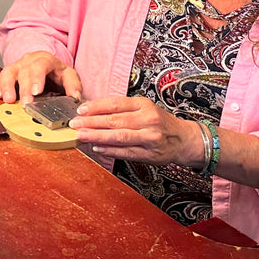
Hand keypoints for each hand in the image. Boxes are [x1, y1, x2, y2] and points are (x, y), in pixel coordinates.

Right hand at [0, 50, 82, 103]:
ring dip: (7, 86)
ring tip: (8, 100)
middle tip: (26, 103)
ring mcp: (17, 66)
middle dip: (23, 88)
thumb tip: (75, 98)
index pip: (40, 65)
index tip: (36, 92)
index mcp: (45, 59)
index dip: (37, 78)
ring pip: (8, 72)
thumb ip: (73, 86)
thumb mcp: (69, 76)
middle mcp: (28, 60)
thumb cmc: (57, 74)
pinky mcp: (8, 73)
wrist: (46, 67)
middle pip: (24, 71)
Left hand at [68, 96, 203, 167]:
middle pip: (115, 121)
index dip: (96, 107)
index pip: (115, 104)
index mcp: (144, 105)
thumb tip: (92, 111)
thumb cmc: (159, 122)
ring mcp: (150, 138)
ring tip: (81, 136)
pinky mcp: (150, 155)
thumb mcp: (143, 108)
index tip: (80, 110)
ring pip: (119, 137)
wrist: (184, 139)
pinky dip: (110, 150)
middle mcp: (148, 120)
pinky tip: (97, 148)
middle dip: (91, 123)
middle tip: (74, 124)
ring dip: (97, 136)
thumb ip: (121, 109)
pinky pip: (126, 152)